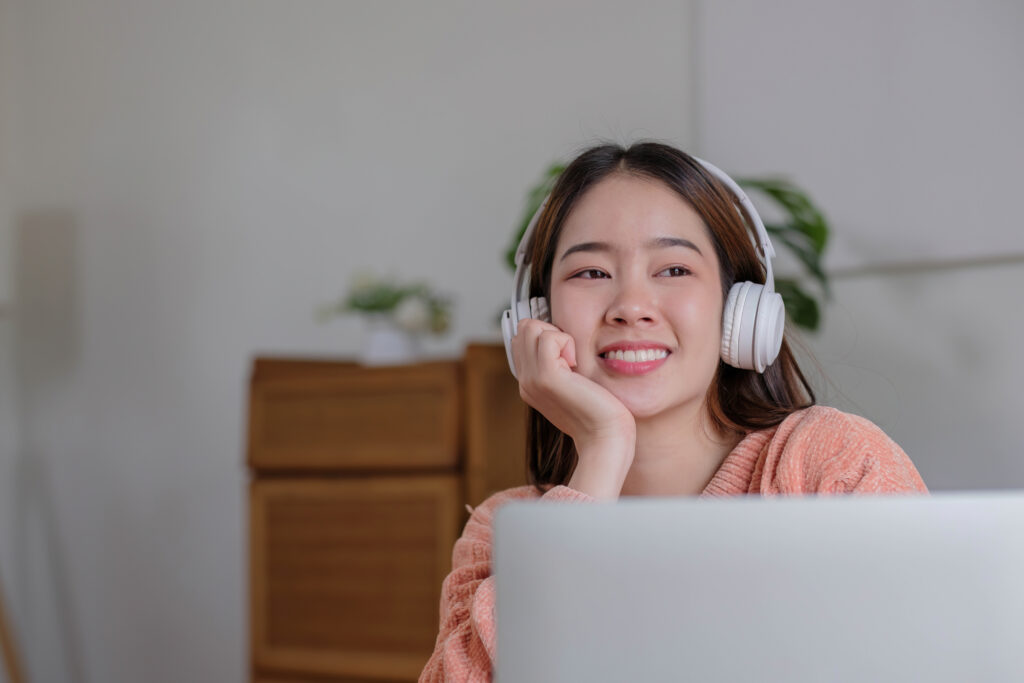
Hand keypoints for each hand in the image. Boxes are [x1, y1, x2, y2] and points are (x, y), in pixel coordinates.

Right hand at [511, 318, 635, 498]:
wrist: (605, 438)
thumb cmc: (599, 413)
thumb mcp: (573, 386)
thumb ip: (561, 366)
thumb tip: (561, 339)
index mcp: (530, 383)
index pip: (522, 339)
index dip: (546, 336)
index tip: (568, 356)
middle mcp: (525, 381)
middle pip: (523, 328)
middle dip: (550, 330)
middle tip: (570, 356)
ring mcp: (532, 379)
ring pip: (530, 327)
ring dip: (557, 335)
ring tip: (572, 361)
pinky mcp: (546, 377)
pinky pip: (548, 337)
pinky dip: (566, 341)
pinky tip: (575, 364)